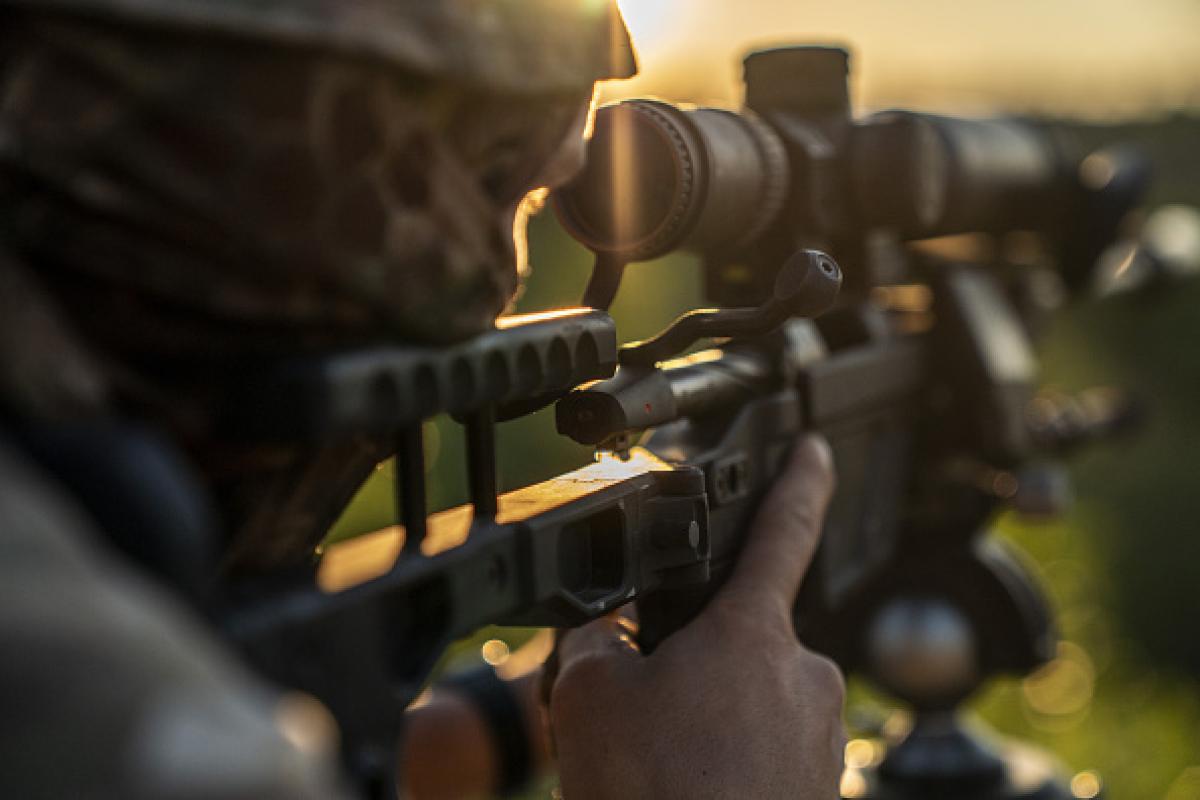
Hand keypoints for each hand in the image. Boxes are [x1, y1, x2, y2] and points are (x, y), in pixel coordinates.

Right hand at [547, 436, 844, 798]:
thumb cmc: (659, 796)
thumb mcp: (591, 701)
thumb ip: (596, 646)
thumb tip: (608, 641)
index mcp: (752, 635)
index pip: (783, 530)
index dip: (797, 481)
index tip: (814, 449)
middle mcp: (803, 677)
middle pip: (737, 640)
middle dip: (691, 663)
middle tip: (644, 717)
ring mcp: (819, 739)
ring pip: (746, 703)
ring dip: (705, 721)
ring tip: (662, 769)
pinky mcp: (821, 789)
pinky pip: (763, 753)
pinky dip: (726, 764)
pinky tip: (690, 790)